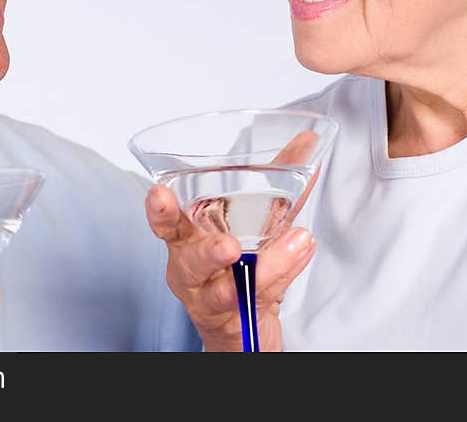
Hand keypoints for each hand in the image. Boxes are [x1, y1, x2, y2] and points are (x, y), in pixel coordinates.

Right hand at [145, 131, 320, 351]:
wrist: (243, 327)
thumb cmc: (239, 266)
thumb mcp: (256, 221)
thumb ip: (278, 182)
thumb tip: (307, 140)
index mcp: (186, 239)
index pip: (166, 223)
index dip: (159, 210)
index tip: (159, 194)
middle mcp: (190, 270)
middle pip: (189, 262)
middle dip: (207, 253)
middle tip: (230, 246)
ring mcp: (210, 301)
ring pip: (224, 291)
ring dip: (261, 269)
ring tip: (294, 243)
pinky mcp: (236, 323)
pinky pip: (255, 303)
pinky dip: (281, 276)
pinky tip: (300, 253)